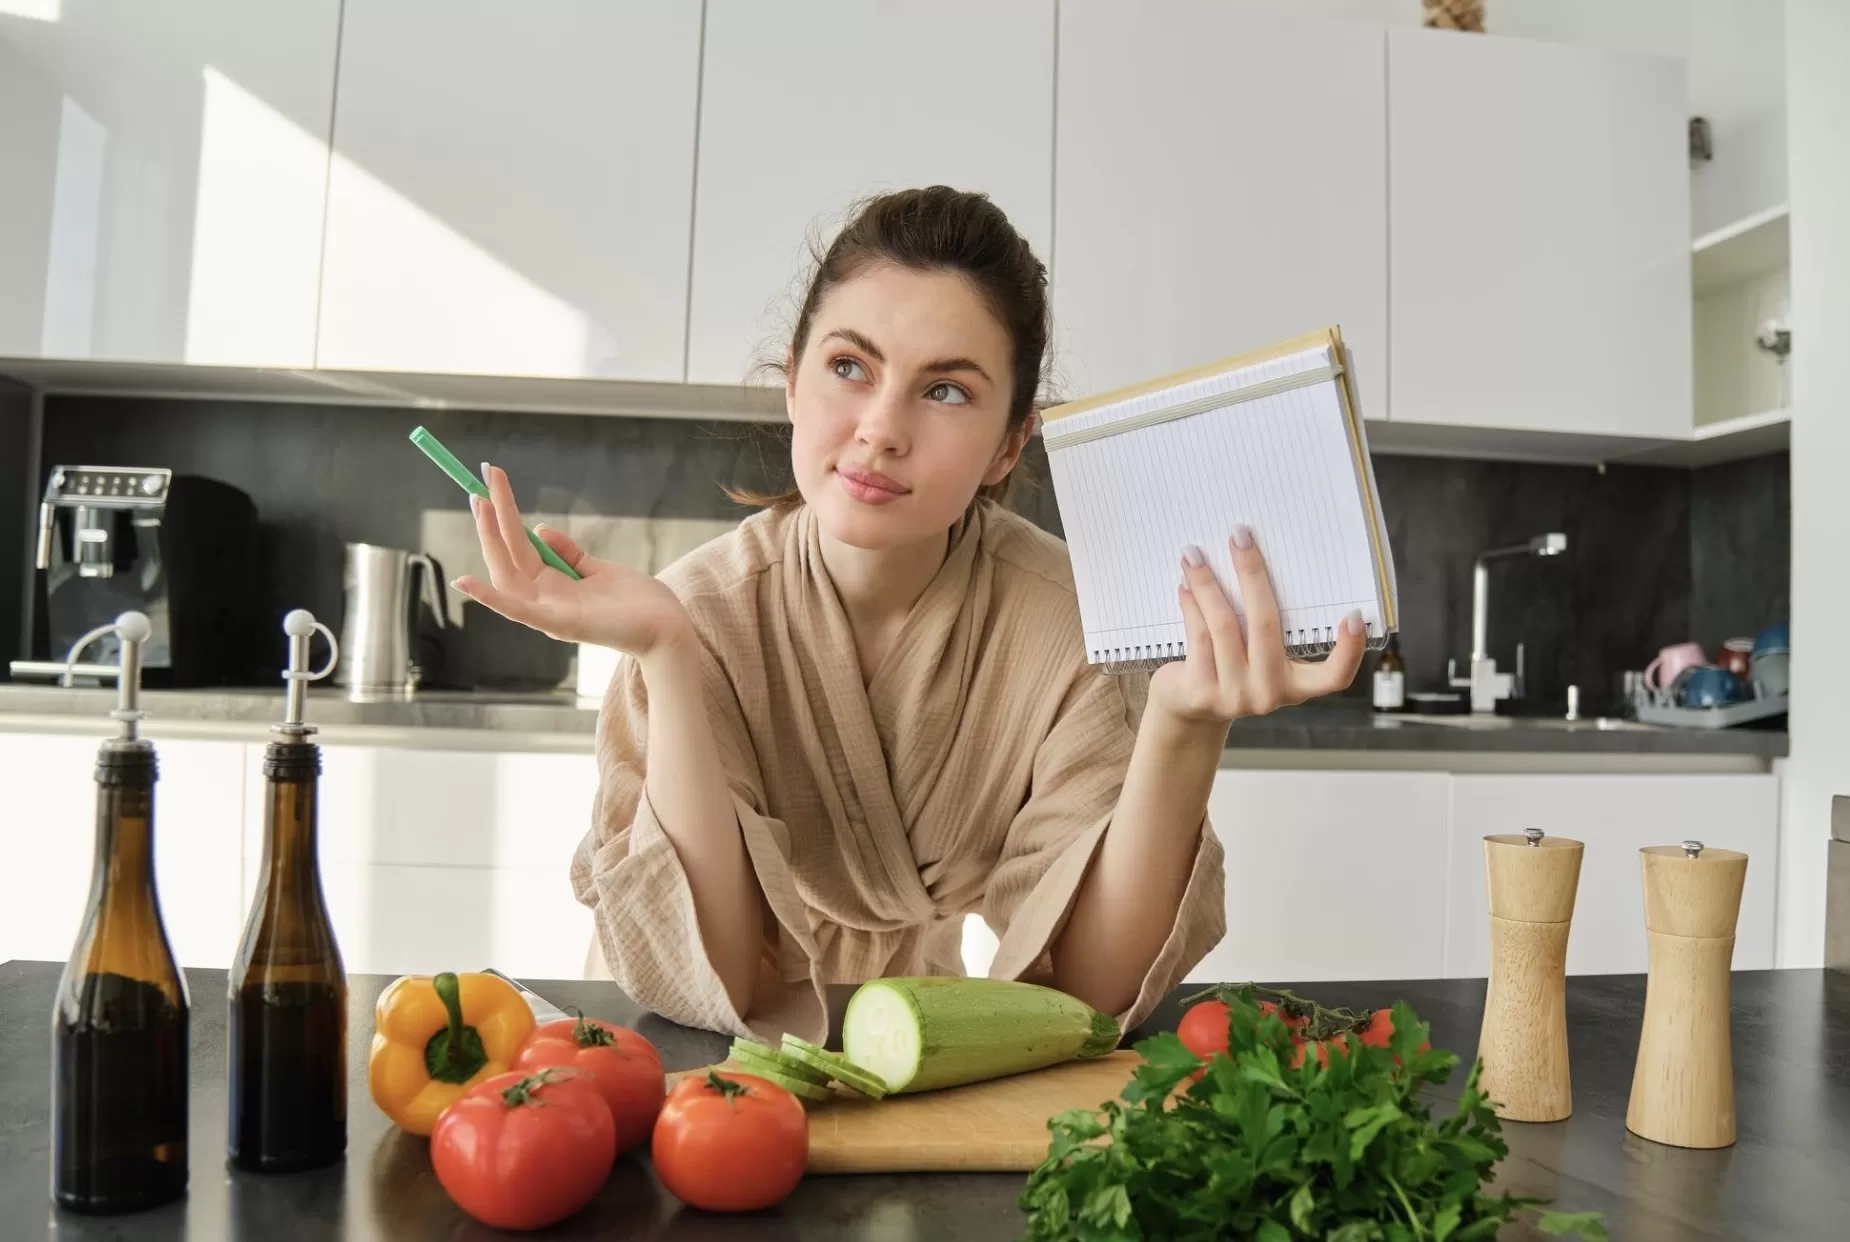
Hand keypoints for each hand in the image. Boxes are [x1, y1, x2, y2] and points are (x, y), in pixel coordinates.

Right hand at [450, 464, 693, 656]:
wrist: (667, 628)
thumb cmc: (636, 602)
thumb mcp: (598, 569)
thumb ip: (569, 553)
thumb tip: (539, 529)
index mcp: (552, 585)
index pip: (518, 546)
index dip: (504, 515)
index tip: (490, 483)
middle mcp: (544, 598)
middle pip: (507, 555)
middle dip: (492, 520)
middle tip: (478, 483)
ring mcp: (549, 612)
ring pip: (507, 575)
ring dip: (489, 541)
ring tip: (478, 506)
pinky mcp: (561, 625)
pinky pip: (519, 611)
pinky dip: (491, 598)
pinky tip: (465, 583)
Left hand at [1148, 525, 1366, 724]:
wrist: (1190, 711)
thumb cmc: (1231, 669)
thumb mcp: (1258, 656)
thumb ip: (1265, 626)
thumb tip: (1253, 558)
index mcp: (1295, 685)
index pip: (1334, 676)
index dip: (1350, 651)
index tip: (1355, 615)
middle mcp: (1269, 693)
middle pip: (1266, 624)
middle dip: (1251, 572)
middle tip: (1240, 536)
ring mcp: (1235, 695)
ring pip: (1223, 625)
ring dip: (1207, 583)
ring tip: (1194, 555)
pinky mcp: (1201, 692)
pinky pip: (1198, 637)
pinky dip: (1191, 604)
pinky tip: (1185, 584)